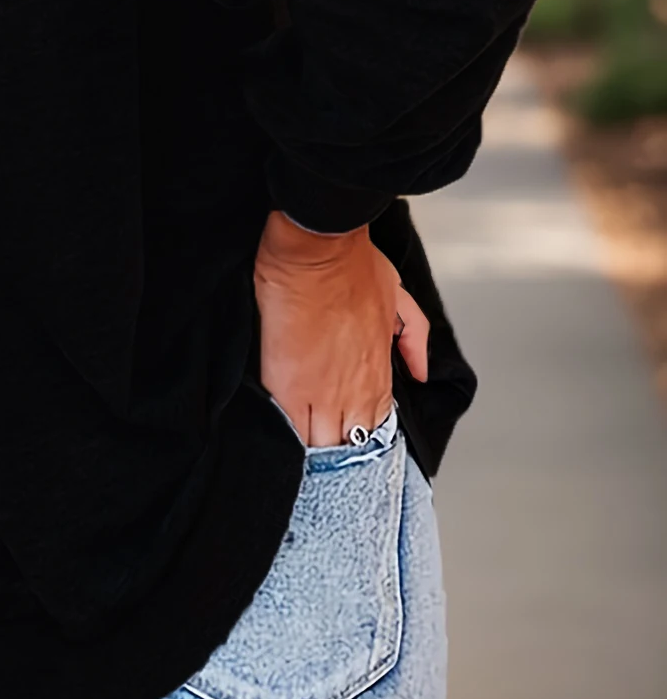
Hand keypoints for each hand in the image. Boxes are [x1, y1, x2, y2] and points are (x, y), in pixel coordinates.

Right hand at [254, 209, 428, 445]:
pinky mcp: (286, 387)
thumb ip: (413, 337)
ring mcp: (320, 395)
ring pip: (318, 445)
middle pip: (346, 445)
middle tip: (318, 448)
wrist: (316, 247)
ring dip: (310, 446)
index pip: (374, 430)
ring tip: (298, 451)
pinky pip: (287, 428)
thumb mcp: (397, 296)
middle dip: (334, 448)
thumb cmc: (351, 263)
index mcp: (379, 377)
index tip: (345, 437)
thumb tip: (419, 371)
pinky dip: (286, 435)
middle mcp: (354, 393)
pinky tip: (280, 440)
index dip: (359, 436)